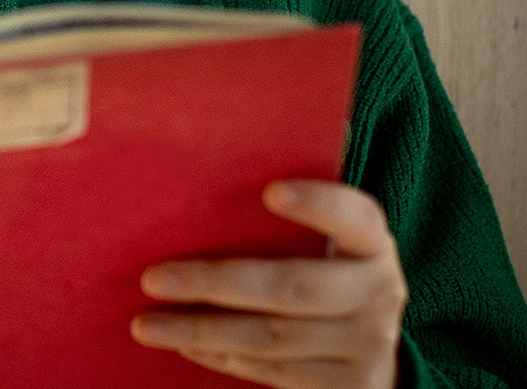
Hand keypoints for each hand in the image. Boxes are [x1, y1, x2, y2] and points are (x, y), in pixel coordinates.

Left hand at [130, 180, 406, 387]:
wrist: (374, 353)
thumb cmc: (326, 271)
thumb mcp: (328, 240)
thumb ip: (293, 210)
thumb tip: (215, 158)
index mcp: (373, 242)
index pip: (354, 216)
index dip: (317, 204)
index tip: (269, 191)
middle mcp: (379, 293)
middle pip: (292, 289)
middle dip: (215, 283)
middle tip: (153, 278)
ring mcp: (366, 347)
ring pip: (271, 339)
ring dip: (201, 330)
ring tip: (147, 323)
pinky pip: (270, 373)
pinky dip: (220, 358)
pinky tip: (185, 344)